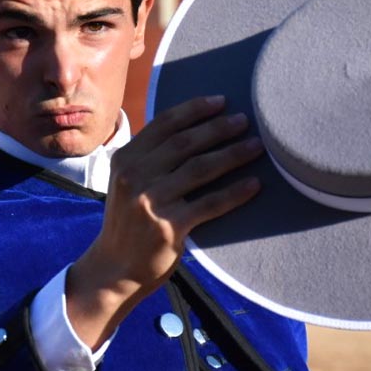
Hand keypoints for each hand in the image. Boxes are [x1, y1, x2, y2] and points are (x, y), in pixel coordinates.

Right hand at [66, 95, 262, 346]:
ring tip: (256, 146)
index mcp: (125, 159)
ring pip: (200, 169)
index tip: (221, 101)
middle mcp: (135, 176)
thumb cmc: (128, 221)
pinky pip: (209, 204)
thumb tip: (192, 128)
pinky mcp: (168, 228)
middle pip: (185, 143)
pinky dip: (234, 193)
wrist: (115, 269)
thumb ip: (150, 157)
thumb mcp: (127, 182)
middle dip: (218, 128)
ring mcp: (150, 202)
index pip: (164, 124)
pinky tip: (254, 184)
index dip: (194, 110)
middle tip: (244, 120)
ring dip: (232, 154)